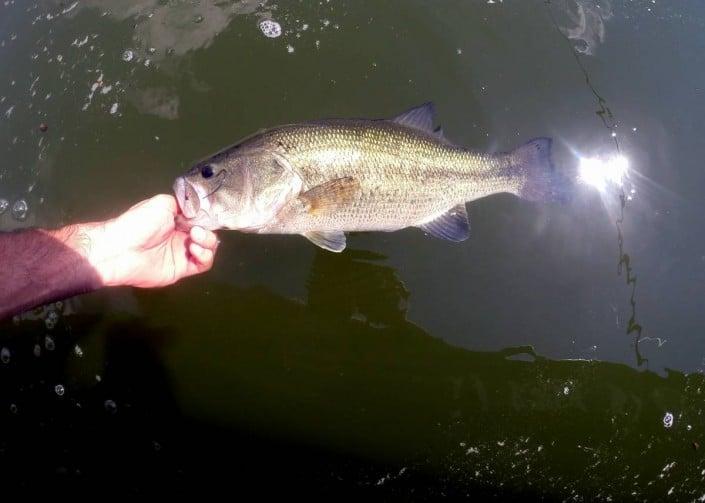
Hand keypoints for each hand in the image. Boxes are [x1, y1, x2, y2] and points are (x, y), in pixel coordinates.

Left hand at [88, 194, 217, 287]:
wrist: (122, 248)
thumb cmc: (139, 223)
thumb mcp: (162, 203)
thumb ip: (182, 204)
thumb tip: (196, 210)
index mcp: (176, 220)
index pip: (200, 219)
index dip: (206, 217)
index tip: (207, 215)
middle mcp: (181, 236)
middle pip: (207, 234)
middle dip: (207, 230)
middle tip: (196, 228)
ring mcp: (183, 253)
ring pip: (208, 249)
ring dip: (207, 241)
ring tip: (194, 237)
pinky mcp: (182, 269)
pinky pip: (203, 264)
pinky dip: (205, 256)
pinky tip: (194, 248)